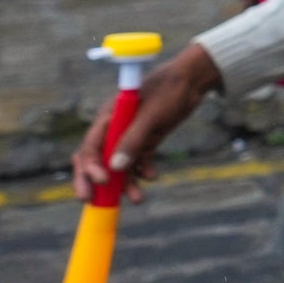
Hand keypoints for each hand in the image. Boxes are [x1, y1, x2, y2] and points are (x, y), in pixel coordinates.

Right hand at [70, 41, 220, 193]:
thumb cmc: (169, 90)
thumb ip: (133, 140)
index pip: (90, 147)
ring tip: (138, 199)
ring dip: (125, 182)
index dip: (90, 167)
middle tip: (91, 202)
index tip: (102, 182)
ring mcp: (130, 135)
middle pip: (97, 159)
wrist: (193, 80)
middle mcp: (114, 128)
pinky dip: (142, 170)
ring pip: (120, 165)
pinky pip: (138, 161)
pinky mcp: (146, 139)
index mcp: (108, 118)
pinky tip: (152, 176)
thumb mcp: (151, 115)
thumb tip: (115, 168)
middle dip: (94, 181)